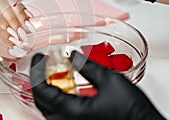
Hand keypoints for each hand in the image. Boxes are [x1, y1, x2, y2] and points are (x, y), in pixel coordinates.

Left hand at [30, 51, 164, 119]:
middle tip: (44, 63)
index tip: (38, 57)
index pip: (39, 89)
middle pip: (39, 99)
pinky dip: (57, 97)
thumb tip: (73, 55)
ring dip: (48, 88)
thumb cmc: (133, 113)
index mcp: (71, 112)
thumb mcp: (111, 81)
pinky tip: (66, 86)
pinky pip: (59, 113)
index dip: (35, 69)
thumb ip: (88, 66)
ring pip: (48, 107)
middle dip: (39, 78)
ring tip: (55, 72)